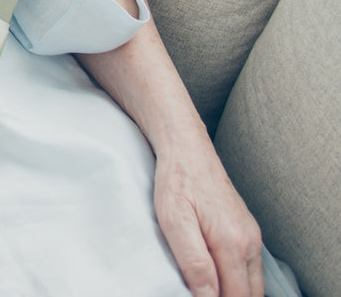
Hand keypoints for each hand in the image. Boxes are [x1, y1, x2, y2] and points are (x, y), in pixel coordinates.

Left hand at [153, 145, 262, 296]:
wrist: (186, 147)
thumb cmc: (177, 180)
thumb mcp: (174, 220)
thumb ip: (194, 262)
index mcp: (233, 243)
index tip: (197, 296)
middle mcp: (249, 242)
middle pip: (250, 294)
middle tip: (200, 293)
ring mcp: (252, 235)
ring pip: (253, 283)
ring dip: (235, 291)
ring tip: (207, 287)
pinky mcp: (247, 230)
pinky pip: (250, 267)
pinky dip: (238, 279)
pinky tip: (218, 275)